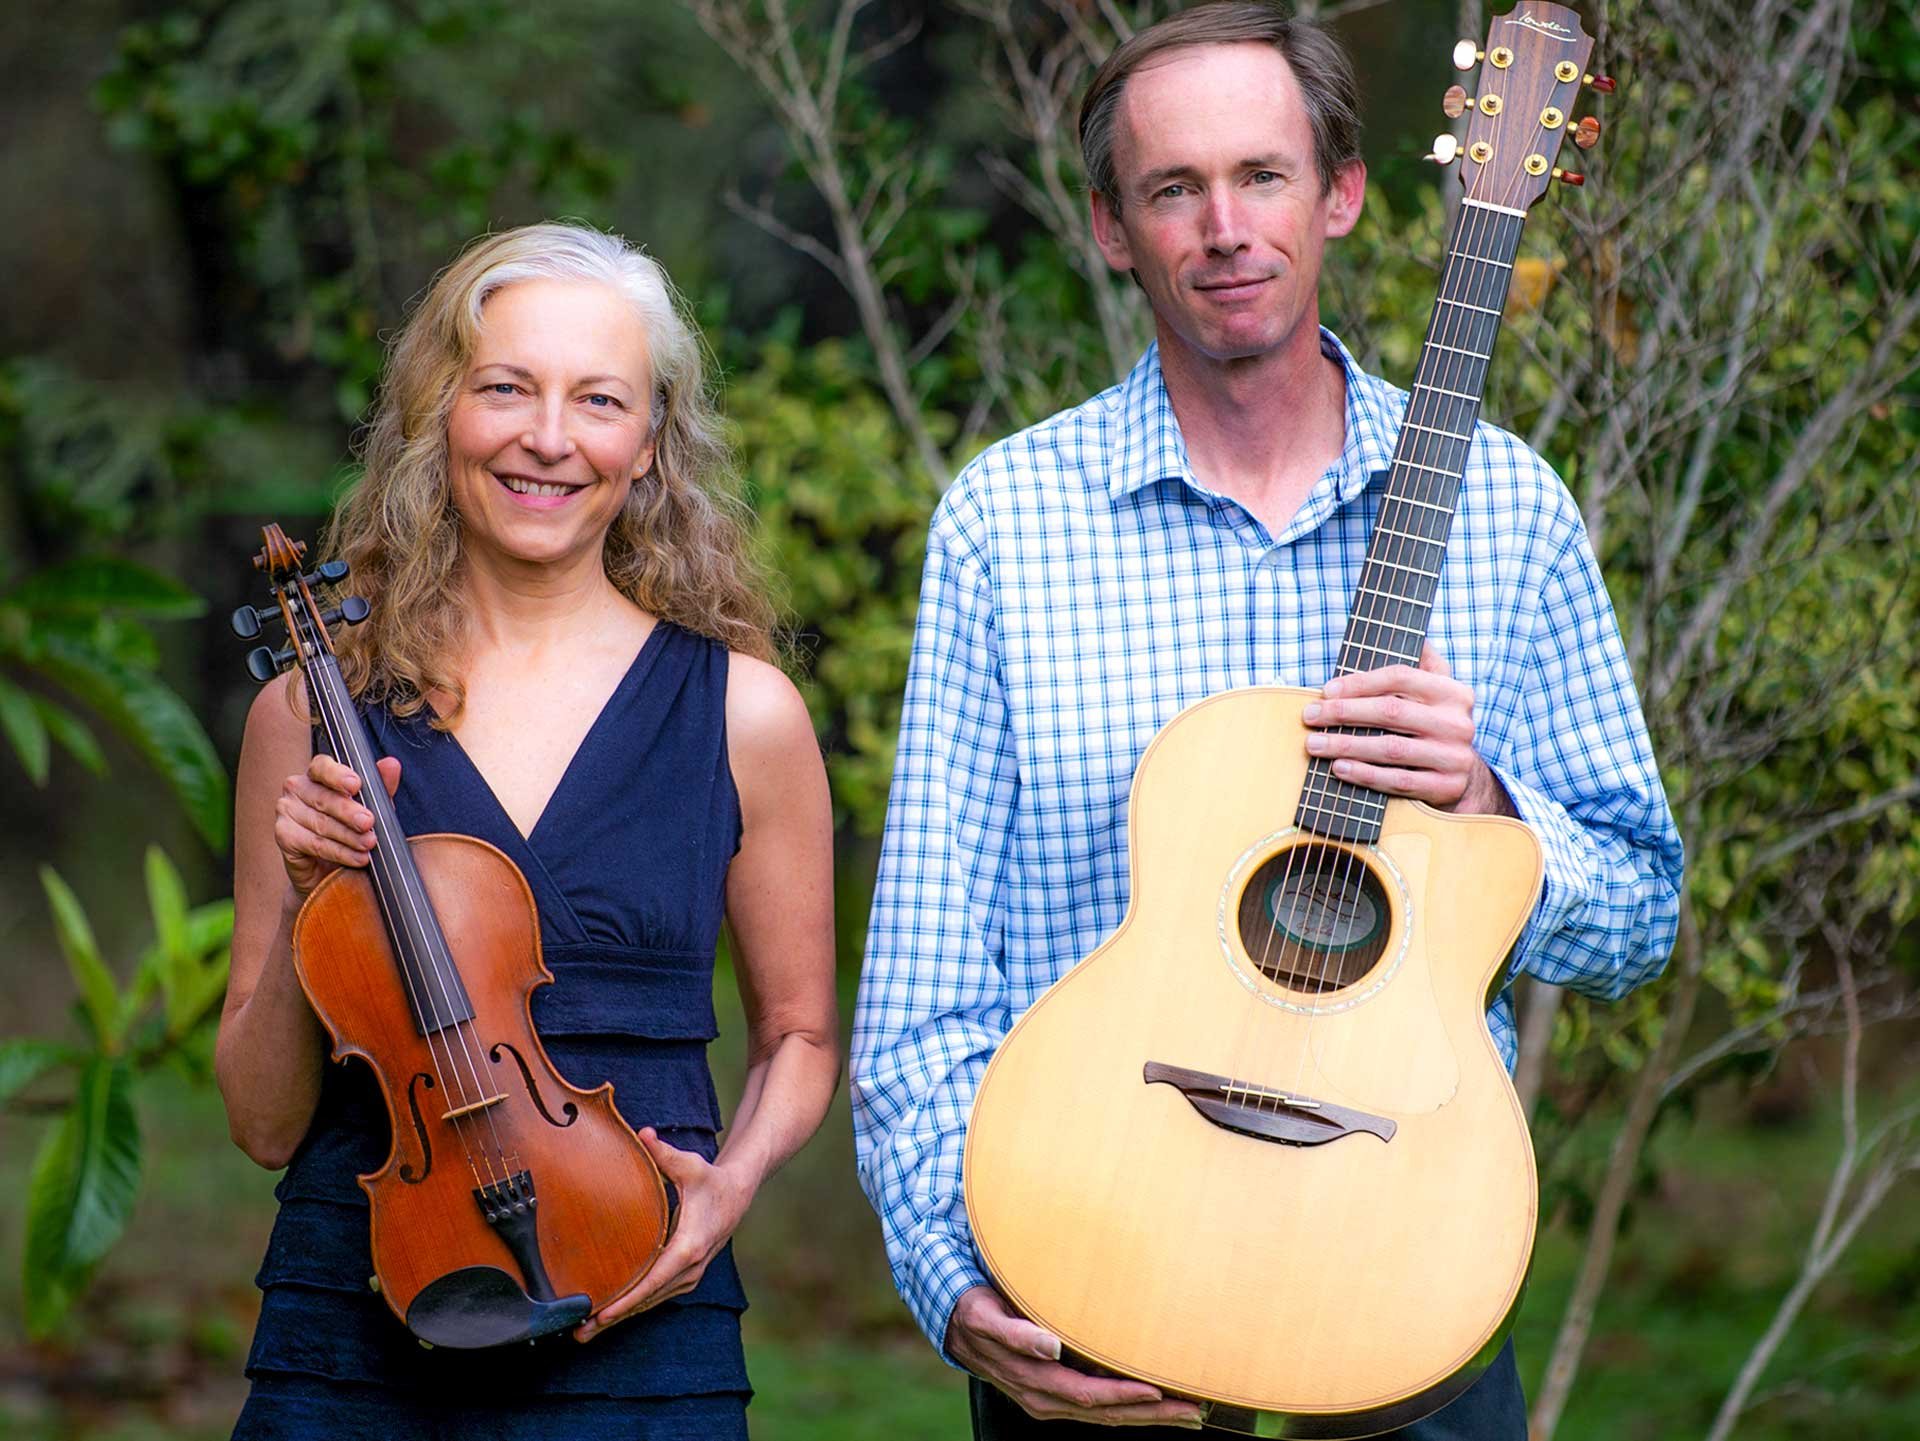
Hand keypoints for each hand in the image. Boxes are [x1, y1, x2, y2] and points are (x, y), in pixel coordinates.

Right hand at [273, 754, 402, 897]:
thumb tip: (392, 765)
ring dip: (349, 836)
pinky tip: (357, 858)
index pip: (322, 766)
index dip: (338, 775)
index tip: (355, 785)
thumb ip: (380, 786)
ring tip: (369, 844)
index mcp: (318, 774)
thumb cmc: (350, 828)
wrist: (332, 868)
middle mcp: (298, 788)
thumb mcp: (371, 806)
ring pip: (321, 823)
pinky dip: (338, 852)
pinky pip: (314, 843)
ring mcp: (287, 810)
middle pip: (324, 798)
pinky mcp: (284, 835)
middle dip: (350, 813)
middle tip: (369, 823)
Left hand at [575, 1128, 754, 1341]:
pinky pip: (656, 1296)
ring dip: (621, 1317)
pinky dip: (633, 1307)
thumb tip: (644, 1134)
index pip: (653, 1281)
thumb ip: (664, 1153)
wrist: (738, 1195)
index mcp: (688, 1247)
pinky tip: (610, 1315)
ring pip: (650, 1302)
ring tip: (586, 1331)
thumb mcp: (690, 1165)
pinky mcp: (685, 1276)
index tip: (603, 1314)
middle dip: (614, 1318)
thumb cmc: (710, 1180)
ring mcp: (689, 1275)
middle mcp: (690, 1268)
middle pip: (647, 1300)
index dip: (627, 1300)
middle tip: (580, 1333)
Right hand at [944, 1285, 1204, 1427]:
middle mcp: (1047, 1399)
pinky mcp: (1057, 1394)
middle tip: (1194, 1410)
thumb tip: (1050, 1348)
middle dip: (1153, 1414)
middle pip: (1108, 1413)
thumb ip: (1017, 1334)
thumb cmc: (976, 1314)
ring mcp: (1053, 1400)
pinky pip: (1099, 1407)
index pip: (1090, 1395)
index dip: (1126, 1396)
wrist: (956, 1327)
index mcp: (1035, 1383)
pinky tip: (1153, 1402)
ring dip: (1149, 1415)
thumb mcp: (988, 1318)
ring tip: (1188, 1412)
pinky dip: (1129, 1407)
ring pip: (1108, 1414)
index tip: (1160, 1392)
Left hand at [1302, 645, 1512, 815]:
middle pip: (1391, 712)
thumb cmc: (1434, 726)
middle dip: (1344, 712)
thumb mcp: (1437, 691)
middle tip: (1311, 716)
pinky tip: (1339, 768)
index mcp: (1453, 692)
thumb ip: (1423, 661)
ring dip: (1346, 745)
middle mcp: (1457, 722)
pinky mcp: (1446, 787)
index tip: (1326, 690)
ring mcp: (1454, 756)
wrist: (1466, 778)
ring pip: (1390, 748)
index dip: (1359, 682)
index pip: (1400, 677)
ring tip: (1315, 744)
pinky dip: (1365, 774)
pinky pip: (1398, 780)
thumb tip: (1410, 633)